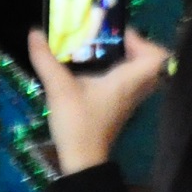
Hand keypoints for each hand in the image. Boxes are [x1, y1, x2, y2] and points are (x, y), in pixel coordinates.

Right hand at [27, 29, 170, 174]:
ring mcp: (129, 99)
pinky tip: (94, 69)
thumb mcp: (58, 88)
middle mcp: (134, 89)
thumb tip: (34, 32)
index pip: (157, 57)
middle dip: (135, 47)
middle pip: (153, 63)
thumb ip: (46, 59)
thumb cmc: (78, 123)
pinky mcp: (119, 106)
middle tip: (110, 39)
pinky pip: (130, 82)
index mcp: (127, 81)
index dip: (143, 41)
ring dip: (127, 59)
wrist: (83, 159)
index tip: (116, 34)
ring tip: (101, 50)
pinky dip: (119, 71)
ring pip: (142, 73)